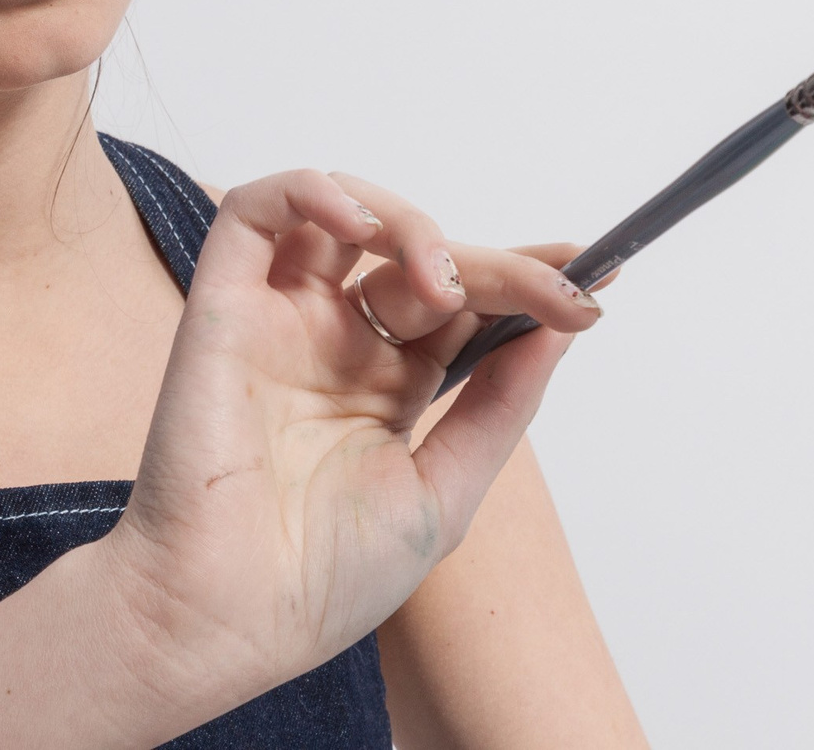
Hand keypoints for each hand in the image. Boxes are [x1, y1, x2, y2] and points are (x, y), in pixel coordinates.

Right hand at [96, 170, 602, 716]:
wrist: (226, 621)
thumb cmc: (322, 581)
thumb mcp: (444, 493)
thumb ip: (498, 405)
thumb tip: (561, 328)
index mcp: (384, 388)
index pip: (461, 307)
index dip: (522, 281)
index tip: (590, 278)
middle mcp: (333, 344)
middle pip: (420, 261)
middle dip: (496, 266)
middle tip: (554, 287)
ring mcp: (279, 320)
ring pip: (346, 216)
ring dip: (410, 226)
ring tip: (444, 284)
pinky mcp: (224, 305)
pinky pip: (256, 214)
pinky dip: (310, 191)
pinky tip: (360, 227)